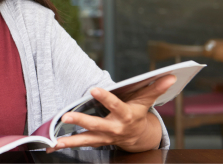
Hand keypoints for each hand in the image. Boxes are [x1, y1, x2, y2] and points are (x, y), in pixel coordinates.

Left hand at [46, 74, 175, 152]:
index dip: (105, 98)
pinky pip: (80, 145)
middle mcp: (113, 128)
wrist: (139, 139)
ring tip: (56, 140)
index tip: (94, 89)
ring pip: (86, 139)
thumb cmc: (138, 114)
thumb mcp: (146, 101)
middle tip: (67, 115)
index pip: (115, 105)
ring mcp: (104, 137)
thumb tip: (171, 75)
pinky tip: (52, 145)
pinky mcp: (96, 142)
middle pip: (96, 125)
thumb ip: (156, 88)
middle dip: (82, 121)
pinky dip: (66, 146)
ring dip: (71, 140)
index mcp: (125, 116)